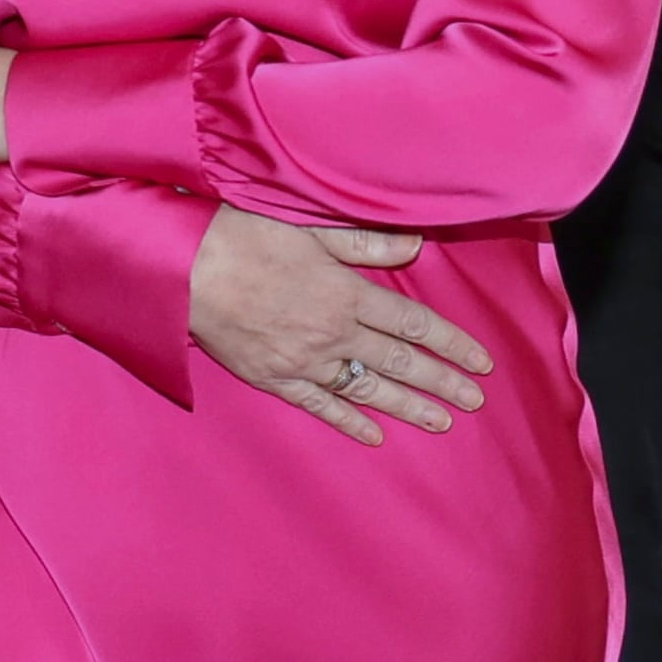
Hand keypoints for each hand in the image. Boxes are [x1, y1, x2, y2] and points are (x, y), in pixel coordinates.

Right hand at [188, 205, 489, 446]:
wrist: (182, 270)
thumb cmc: (241, 237)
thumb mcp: (308, 226)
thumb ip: (363, 242)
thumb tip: (415, 248)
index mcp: (346, 293)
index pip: (413, 323)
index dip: (451, 344)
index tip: (479, 361)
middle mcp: (333, 332)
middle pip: (400, 361)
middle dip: (442, 382)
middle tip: (475, 400)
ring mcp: (304, 360)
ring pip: (368, 388)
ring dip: (408, 406)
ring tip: (441, 422)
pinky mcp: (274, 377)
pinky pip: (320, 405)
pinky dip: (349, 421)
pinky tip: (374, 434)